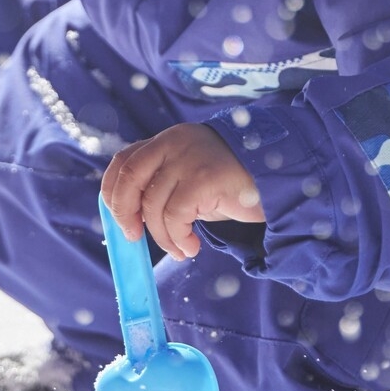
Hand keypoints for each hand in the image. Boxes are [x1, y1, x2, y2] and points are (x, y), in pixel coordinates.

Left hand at [101, 123, 264, 260]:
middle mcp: (173, 143)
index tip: (122, 220)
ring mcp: (189, 158)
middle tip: (134, 237)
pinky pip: (177, 216)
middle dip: (124, 213)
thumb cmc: (228, 186)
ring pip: (154, 204)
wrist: (276, 180)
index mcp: (166, 141)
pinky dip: (178, 238)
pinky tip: (191, 247)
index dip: (113, 193)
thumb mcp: (189, 180)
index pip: (123, 161)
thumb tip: (129, 221)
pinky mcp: (205, 178)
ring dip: (162, 237)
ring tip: (180, 249)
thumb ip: (161, 187)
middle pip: (129, 176)